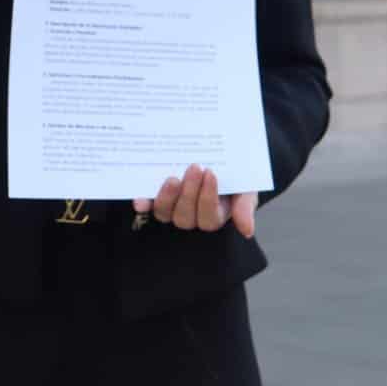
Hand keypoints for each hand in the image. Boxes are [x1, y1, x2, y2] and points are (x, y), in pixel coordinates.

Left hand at [134, 165, 257, 238]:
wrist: (217, 155)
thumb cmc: (233, 174)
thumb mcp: (245, 186)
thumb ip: (245, 206)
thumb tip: (247, 231)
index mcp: (213, 216)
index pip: (209, 217)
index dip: (208, 197)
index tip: (211, 172)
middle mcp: (190, 216)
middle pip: (185, 217)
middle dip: (190, 193)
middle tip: (195, 167)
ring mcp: (171, 207)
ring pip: (165, 214)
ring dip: (167, 198)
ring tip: (173, 178)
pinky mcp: (155, 197)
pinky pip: (147, 205)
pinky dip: (143, 204)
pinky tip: (139, 201)